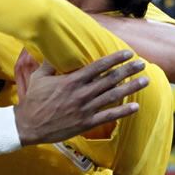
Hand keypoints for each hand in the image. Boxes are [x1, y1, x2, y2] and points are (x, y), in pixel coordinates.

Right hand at [15, 50, 147, 144]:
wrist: (29, 125)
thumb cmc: (33, 100)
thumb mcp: (39, 77)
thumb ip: (49, 63)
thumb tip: (55, 49)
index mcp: (71, 81)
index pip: (97, 67)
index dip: (114, 59)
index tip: (127, 53)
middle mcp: (81, 94)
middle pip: (109, 79)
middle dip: (127, 70)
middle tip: (142, 63)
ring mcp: (85, 109)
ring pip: (112, 96)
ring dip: (130, 87)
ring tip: (145, 80)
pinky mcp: (86, 123)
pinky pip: (108, 116)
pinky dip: (123, 112)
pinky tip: (136, 106)